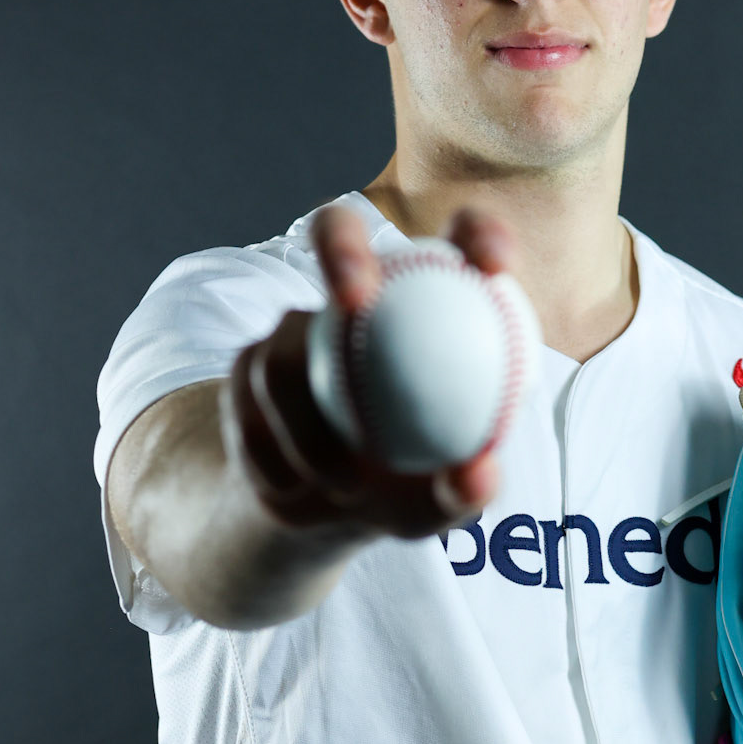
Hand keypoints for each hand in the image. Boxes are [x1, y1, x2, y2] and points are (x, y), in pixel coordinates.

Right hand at [225, 203, 515, 540]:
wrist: (326, 514)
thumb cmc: (407, 490)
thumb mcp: (441, 501)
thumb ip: (464, 488)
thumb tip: (480, 474)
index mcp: (424, 303)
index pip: (457, 241)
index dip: (479, 230)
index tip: (494, 265)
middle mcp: (353, 299)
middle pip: (334, 228)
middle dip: (339, 247)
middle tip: (354, 299)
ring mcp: (293, 329)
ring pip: (282, 351)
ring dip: (307, 424)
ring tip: (346, 484)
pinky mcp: (248, 366)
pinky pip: (249, 405)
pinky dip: (275, 455)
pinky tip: (294, 490)